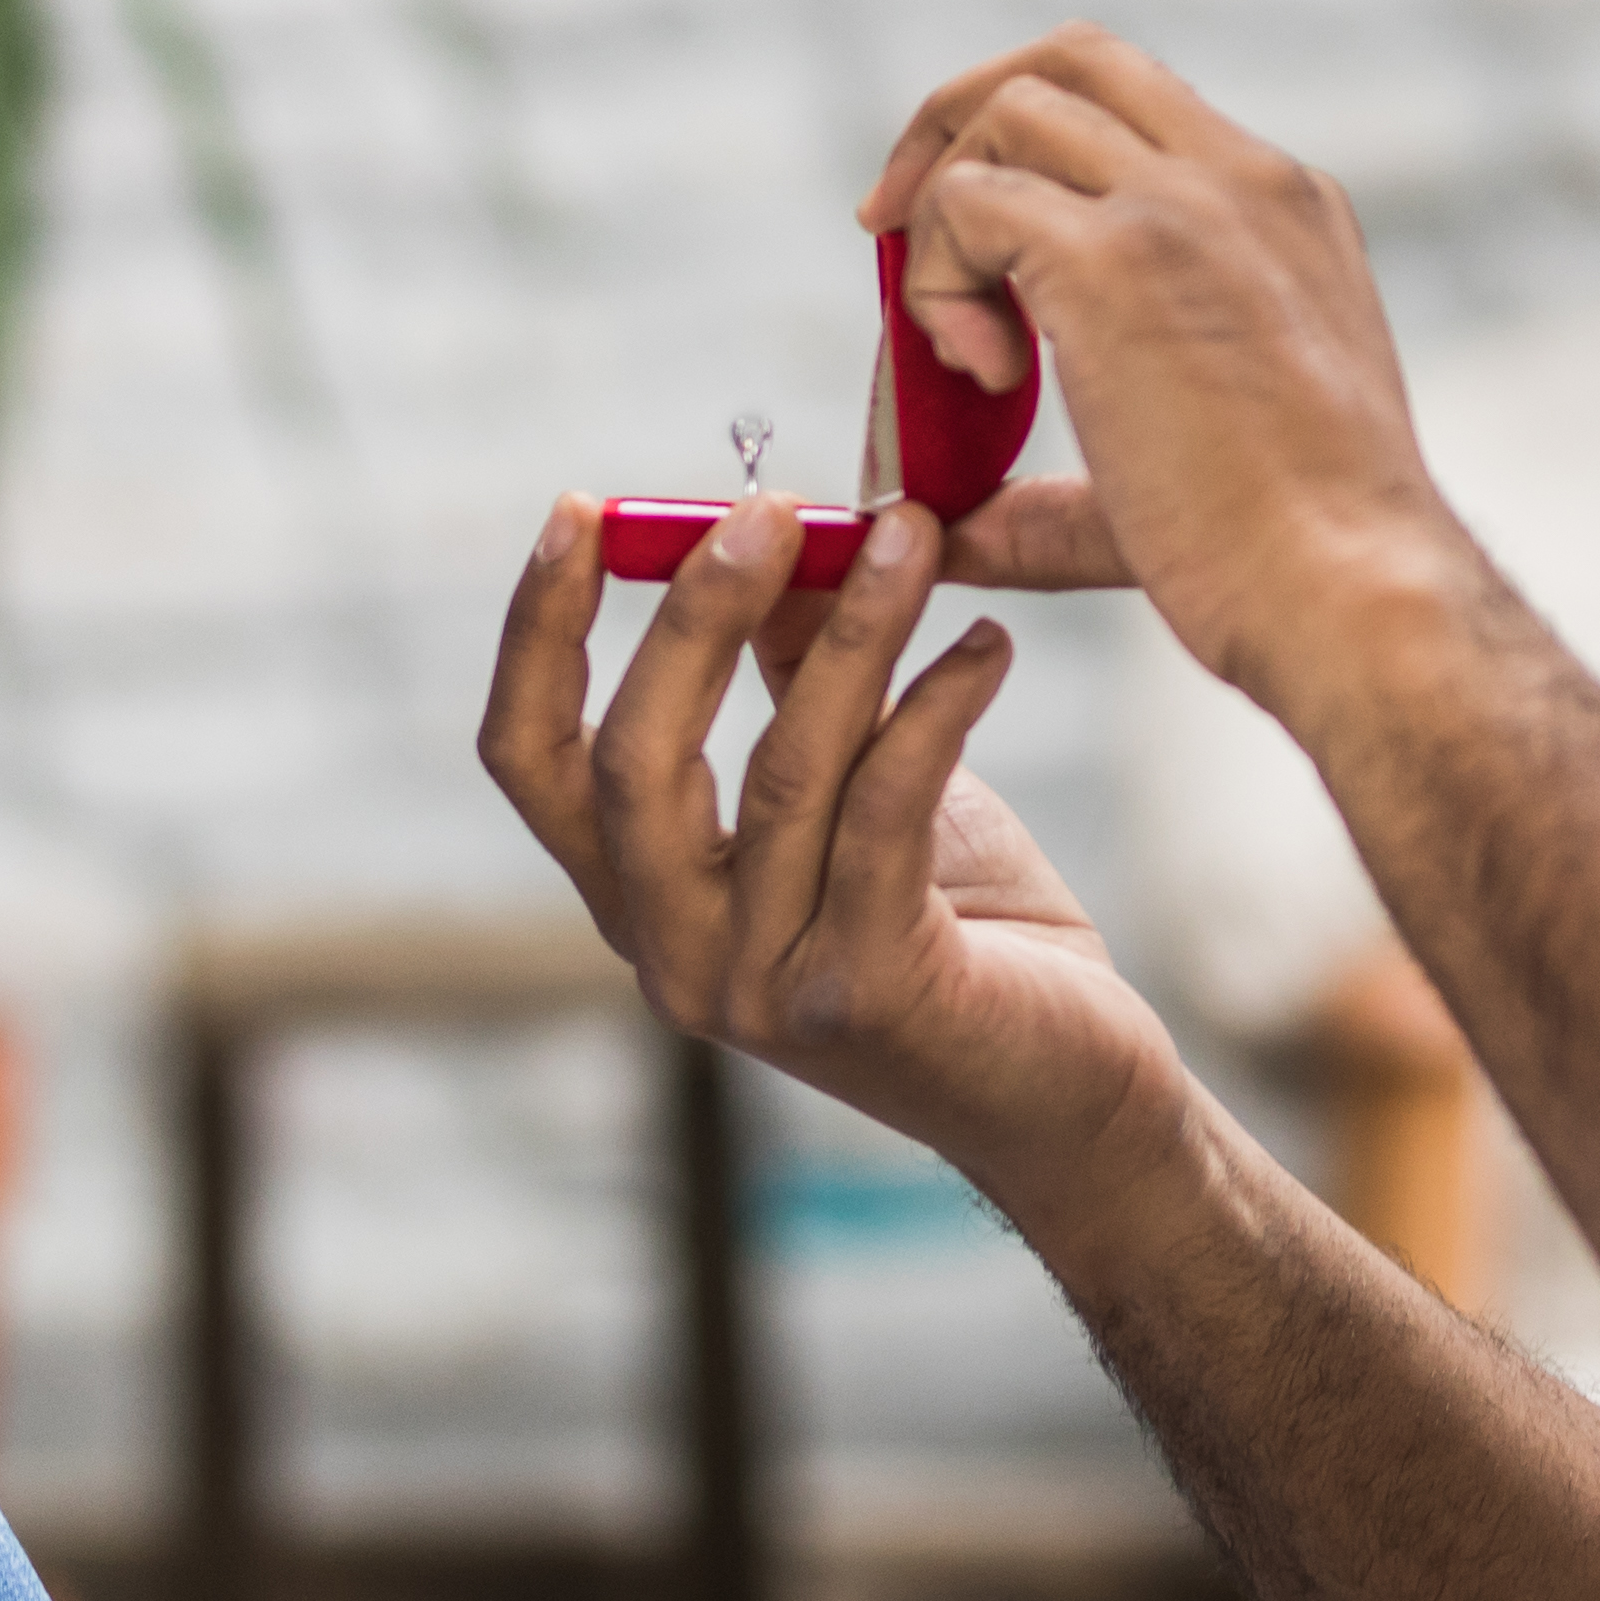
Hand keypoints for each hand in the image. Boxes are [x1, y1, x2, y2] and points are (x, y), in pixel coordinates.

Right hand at [482, 492, 1189, 1215]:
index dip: (537, 633)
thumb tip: (773, 534)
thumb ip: (793, 679)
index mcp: (643, 898)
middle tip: (774, 507)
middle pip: (631, 760)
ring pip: (782, 770)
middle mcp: (674, 954)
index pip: (531, 762)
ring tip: (915, 534)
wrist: (1068, 1094)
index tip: (578, 507)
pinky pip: (887, 811)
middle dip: (693, 615)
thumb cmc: (960, 927)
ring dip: (851, 630)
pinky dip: (936, 708)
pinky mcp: (865, 994)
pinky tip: (989, 646)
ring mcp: (760, 987)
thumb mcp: (855, 784)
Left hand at [856, 26, 1482, 704]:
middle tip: (891, 222)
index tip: (972, 241)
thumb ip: (1064, 490)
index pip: (1138, 106)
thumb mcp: (1195, 470)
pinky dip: (940, 282)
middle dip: (958, 119)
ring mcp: (1181, 205)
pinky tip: (985, 376)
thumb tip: (953, 527)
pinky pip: (970, 202)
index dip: (1034, 150)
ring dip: (944, 215)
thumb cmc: (1293, 565)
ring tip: (963, 349)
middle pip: (1069, 55)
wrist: (1354, 599)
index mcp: (1286, 209)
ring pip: (1010, 112)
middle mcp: (1243, 179)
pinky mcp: (1113, 259)